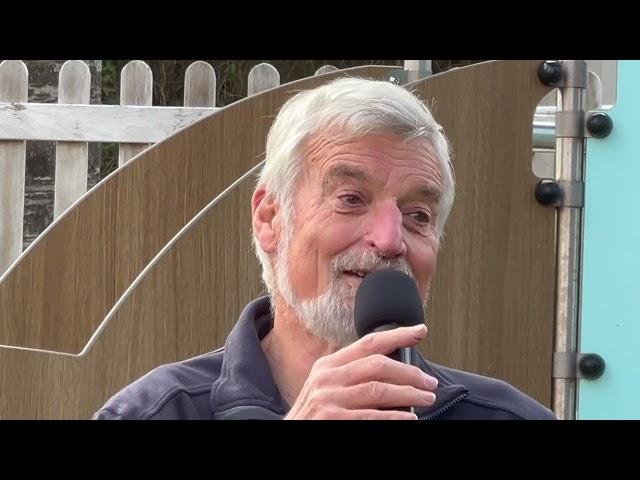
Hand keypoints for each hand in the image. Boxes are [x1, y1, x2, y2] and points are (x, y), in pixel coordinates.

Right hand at [285, 324, 436, 419]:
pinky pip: (372, 415)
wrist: (290, 434)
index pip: (368, 343)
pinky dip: (395, 416)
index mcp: (328, 365)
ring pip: (379, 389)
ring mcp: (329, 399)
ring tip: (426, 398)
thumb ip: (351, 373)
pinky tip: (410, 418)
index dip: (397, 335)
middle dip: (410, 372)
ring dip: (409, 394)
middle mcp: (328, 378)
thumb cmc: (314, 414)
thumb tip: (393, 368)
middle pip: (378, 365)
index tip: (420, 330)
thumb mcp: (326, 386)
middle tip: (429, 382)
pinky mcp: (333, 419)